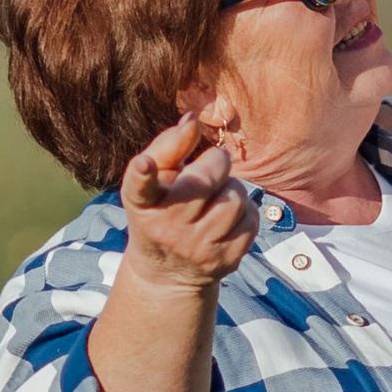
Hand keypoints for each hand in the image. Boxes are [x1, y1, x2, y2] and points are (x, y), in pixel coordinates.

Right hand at [114, 113, 257, 292]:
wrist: (167, 272)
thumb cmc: (161, 209)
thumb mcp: (156, 180)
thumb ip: (169, 145)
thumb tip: (192, 119)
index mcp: (142, 203)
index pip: (139, 186)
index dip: (143, 173)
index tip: (143, 164)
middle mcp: (167, 228)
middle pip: (208, 178)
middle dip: (215, 163)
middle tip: (209, 167)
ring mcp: (197, 248)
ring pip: (236, 197)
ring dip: (232, 188)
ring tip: (217, 196)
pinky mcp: (225, 261)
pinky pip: (252, 219)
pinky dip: (245, 212)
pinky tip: (227, 218)